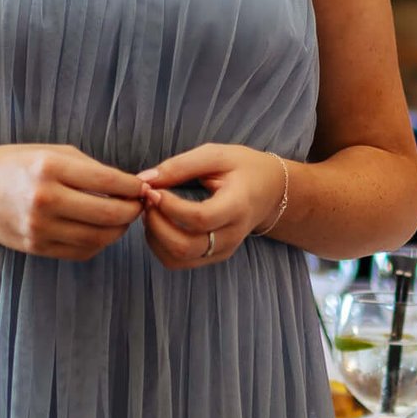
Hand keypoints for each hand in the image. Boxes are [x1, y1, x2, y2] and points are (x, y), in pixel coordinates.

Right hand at [0, 143, 145, 260]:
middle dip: (132, 210)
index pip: (108, 182)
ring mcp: (39, 227)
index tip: (143, 187)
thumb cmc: (16, 165)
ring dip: (119, 229)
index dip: (134, 186)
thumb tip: (133, 184)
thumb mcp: (51, 153)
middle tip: (139, 204)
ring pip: (98, 237)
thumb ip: (91, 169)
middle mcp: (44, 199)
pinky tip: (100, 229)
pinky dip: (99, 242)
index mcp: (49, 168)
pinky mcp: (37, 247)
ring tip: (122, 217)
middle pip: (108, 214)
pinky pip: (81, 251)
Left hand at [138, 143, 285, 270]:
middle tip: (147, 199)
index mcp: (237, 206)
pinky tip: (159, 222)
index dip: (169, 207)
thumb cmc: (243, 168)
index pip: (200, 218)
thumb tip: (145, 179)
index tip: (153, 189)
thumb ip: (180, 166)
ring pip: (178, 259)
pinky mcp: (213, 256)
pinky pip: (179, 262)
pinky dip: (160, 245)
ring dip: (154, 236)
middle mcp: (231, 235)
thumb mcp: (217, 155)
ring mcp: (223, 250)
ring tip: (151, 210)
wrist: (271, 191)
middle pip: (185, 246)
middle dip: (156, 224)